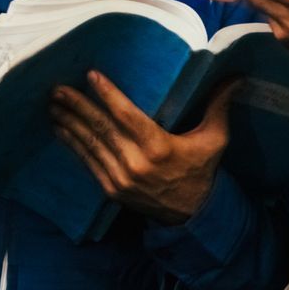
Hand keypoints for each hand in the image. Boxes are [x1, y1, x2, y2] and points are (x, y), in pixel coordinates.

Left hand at [49, 71, 240, 224]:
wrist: (192, 214)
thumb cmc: (203, 169)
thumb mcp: (215, 138)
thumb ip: (218, 105)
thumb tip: (235, 75)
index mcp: (160, 148)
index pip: (127, 116)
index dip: (108, 95)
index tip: (90, 75)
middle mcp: (136, 163)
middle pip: (101, 128)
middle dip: (77, 106)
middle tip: (58, 88)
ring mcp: (121, 178)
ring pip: (90, 145)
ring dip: (69, 123)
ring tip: (53, 104)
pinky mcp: (112, 189)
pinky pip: (88, 162)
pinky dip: (73, 144)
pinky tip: (60, 129)